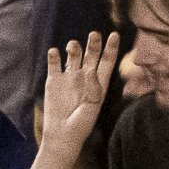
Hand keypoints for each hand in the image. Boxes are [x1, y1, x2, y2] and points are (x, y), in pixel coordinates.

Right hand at [37, 32, 118, 154]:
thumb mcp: (92, 107)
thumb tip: (90, 70)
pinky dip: (54, 55)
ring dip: (74, 48)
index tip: (114, 34)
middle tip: (95, 34)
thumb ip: (93, 88)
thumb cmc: (82, 124)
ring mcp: (69, 77)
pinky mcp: (54, 80)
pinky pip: (54, 63)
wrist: (62, 134)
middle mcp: (85, 77)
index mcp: (99, 83)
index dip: (111, 48)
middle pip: (91, 55)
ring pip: (73, 55)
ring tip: (73, 47)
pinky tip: (55, 52)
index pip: (107, 62)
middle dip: (94, 44)